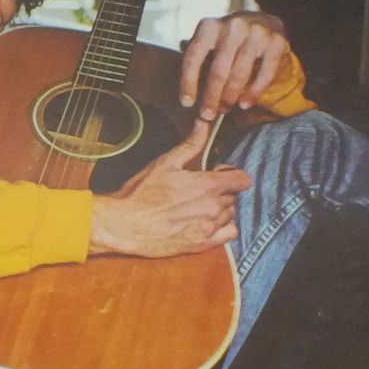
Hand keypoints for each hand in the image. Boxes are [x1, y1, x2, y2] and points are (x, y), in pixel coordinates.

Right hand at [89, 118, 251, 257]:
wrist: (126, 225)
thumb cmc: (142, 193)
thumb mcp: (166, 162)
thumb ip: (191, 144)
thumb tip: (204, 124)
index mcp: (208, 185)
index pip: (242, 179)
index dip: (232, 174)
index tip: (218, 174)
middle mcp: (214, 208)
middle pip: (234, 196)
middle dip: (222, 190)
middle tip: (201, 189)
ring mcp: (210, 228)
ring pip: (231, 214)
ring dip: (221, 208)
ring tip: (200, 206)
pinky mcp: (203, 244)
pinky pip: (229, 234)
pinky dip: (224, 227)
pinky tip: (207, 222)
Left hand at [179, 11, 291, 120]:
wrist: (263, 24)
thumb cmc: (228, 41)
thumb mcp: (209, 43)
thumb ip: (196, 62)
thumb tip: (186, 95)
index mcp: (210, 26)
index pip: (194, 57)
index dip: (188, 82)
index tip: (187, 103)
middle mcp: (232, 25)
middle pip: (218, 70)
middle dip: (212, 97)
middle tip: (208, 115)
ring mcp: (256, 32)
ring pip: (240, 74)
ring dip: (231, 97)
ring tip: (226, 108)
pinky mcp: (276, 42)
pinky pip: (263, 75)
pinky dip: (253, 93)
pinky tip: (245, 104)